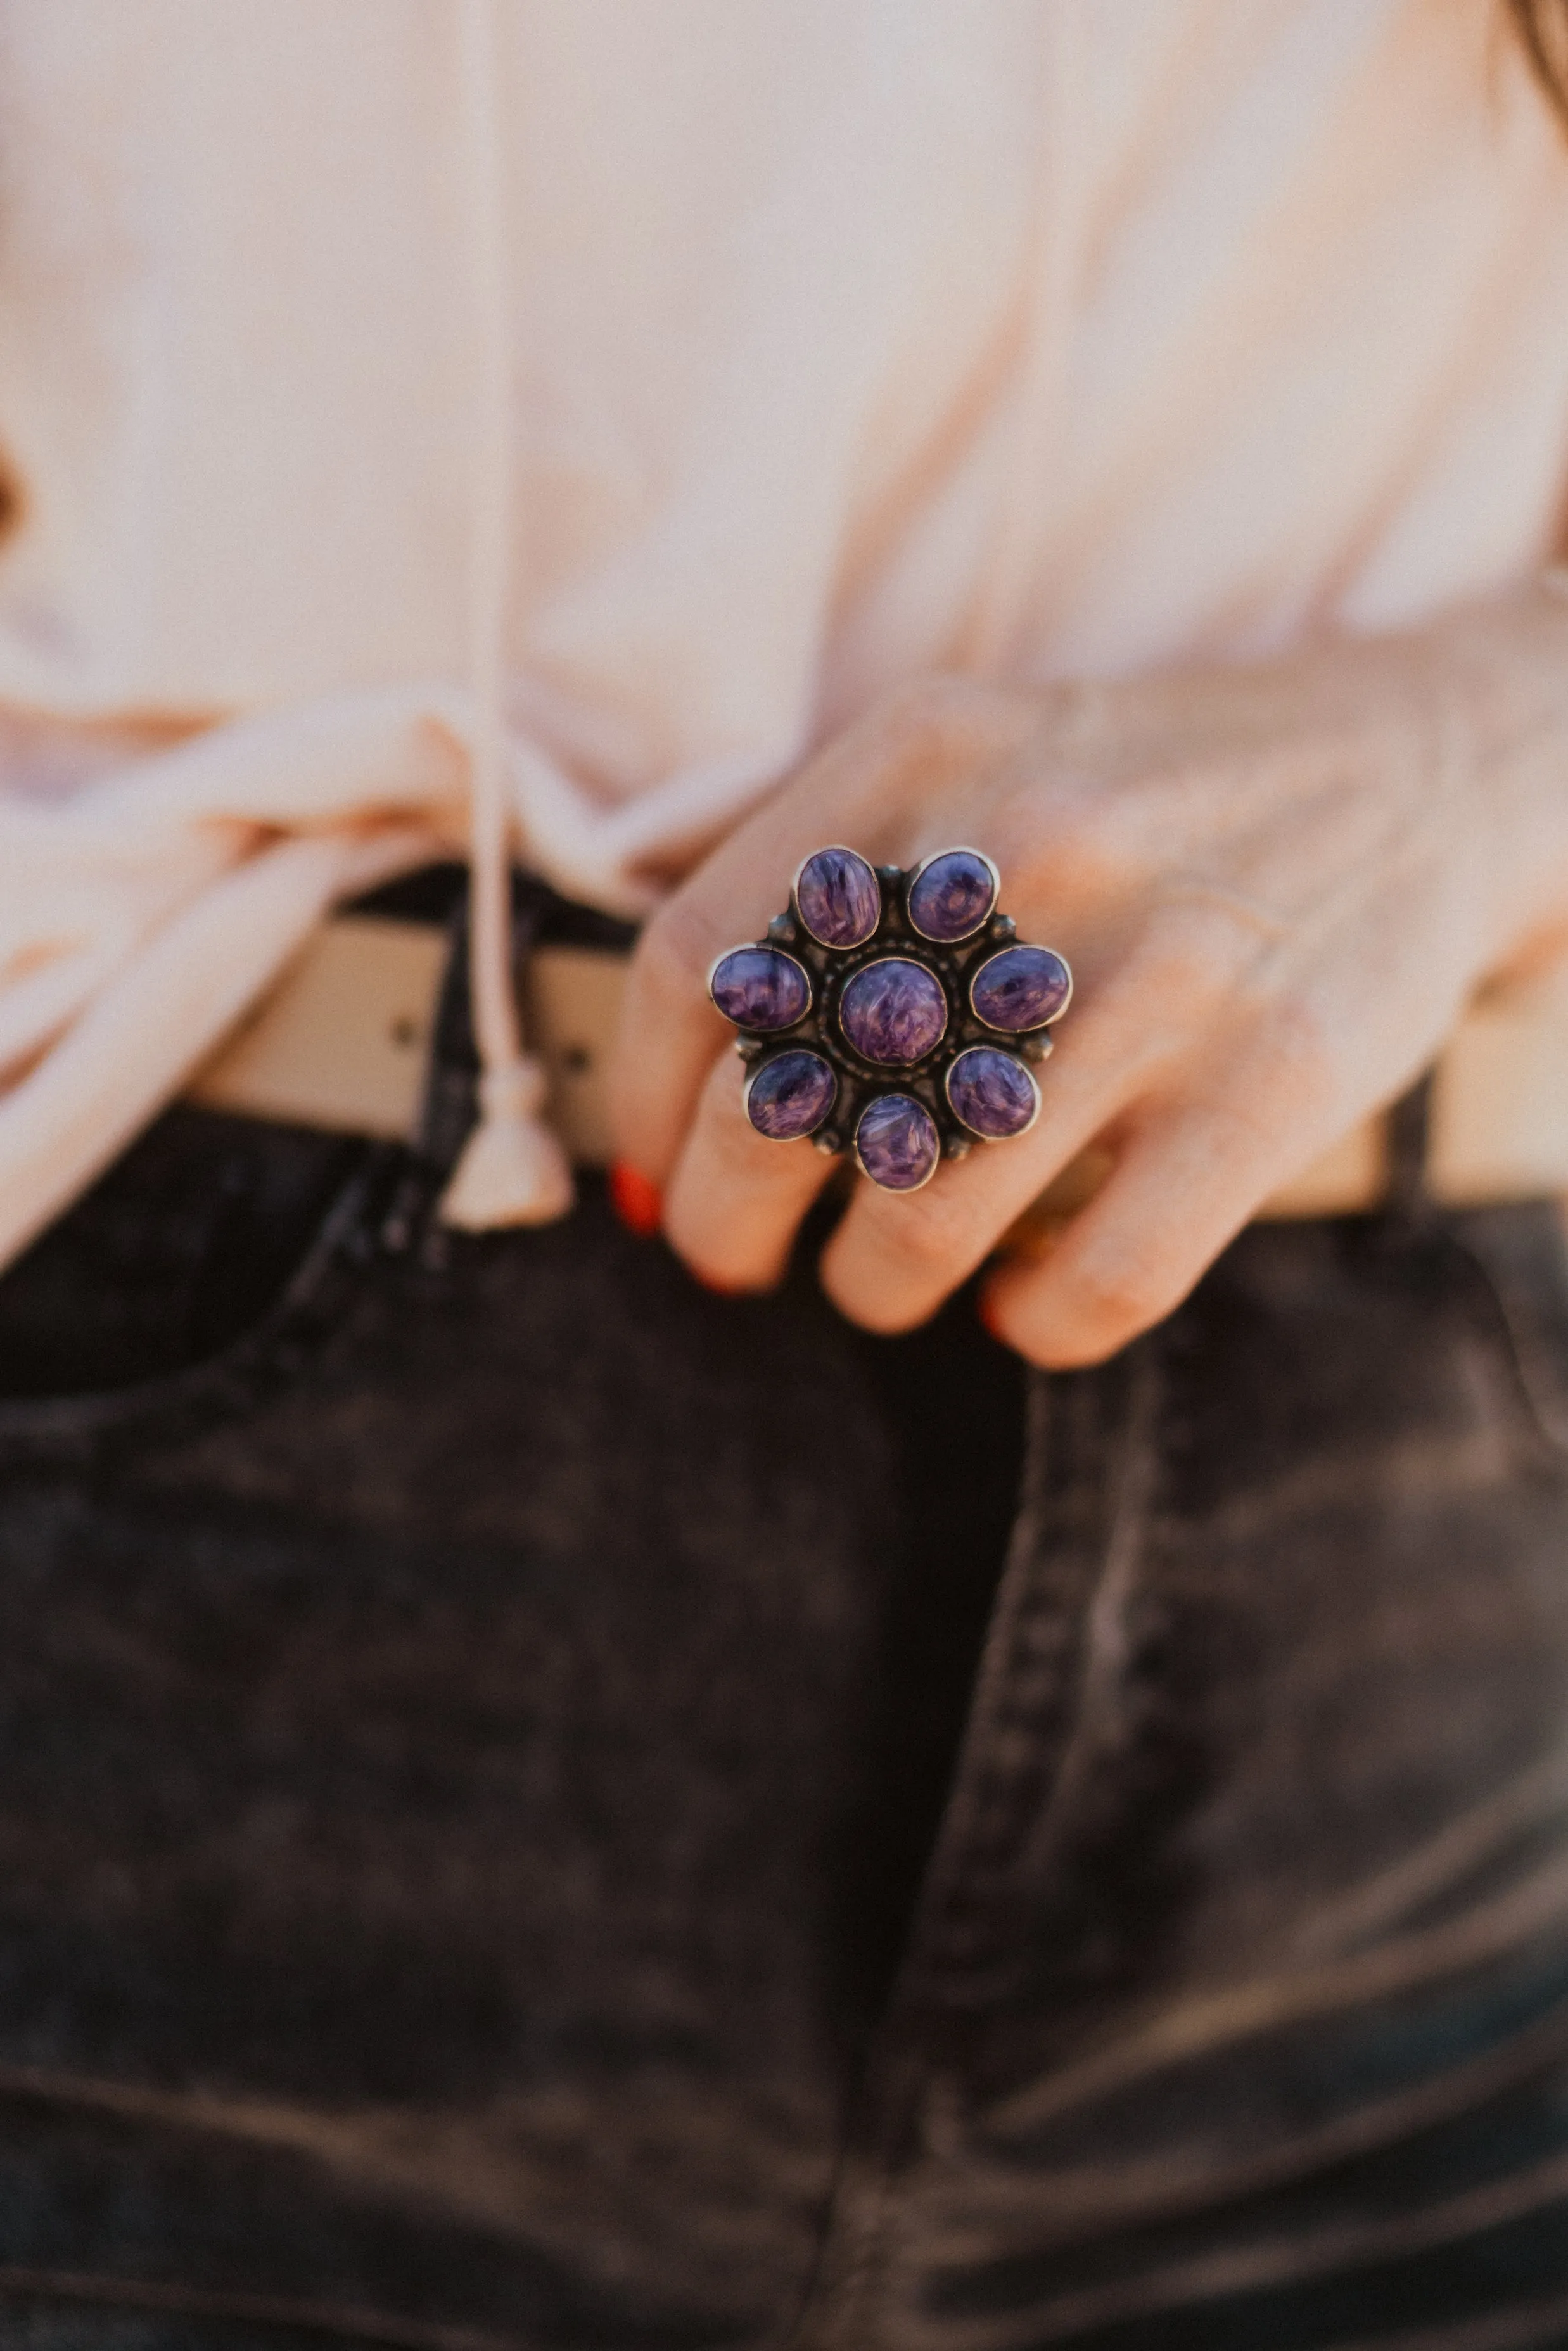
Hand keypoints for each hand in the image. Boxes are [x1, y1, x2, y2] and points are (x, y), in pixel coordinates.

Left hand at [611, 590, 1567, 1365]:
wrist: (1428, 762)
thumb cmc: (1165, 795)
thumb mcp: (988, 756)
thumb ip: (837, 882)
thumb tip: (677, 1100)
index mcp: (928, 751)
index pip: (695, 958)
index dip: (639, 1101)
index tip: (650, 1175)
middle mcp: (1030, 851)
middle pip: (780, 1102)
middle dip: (726, 1221)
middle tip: (737, 1260)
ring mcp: (1160, 972)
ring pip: (923, 1217)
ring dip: (873, 1287)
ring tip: (890, 1280)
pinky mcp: (1274, 1082)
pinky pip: (1097, 1283)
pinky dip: (1031, 1325)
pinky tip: (1021, 1301)